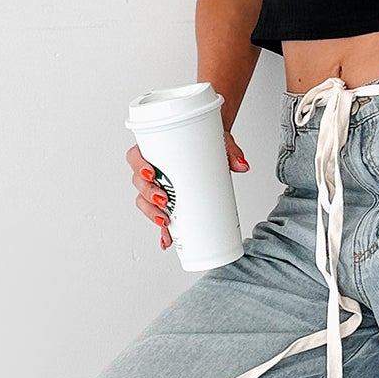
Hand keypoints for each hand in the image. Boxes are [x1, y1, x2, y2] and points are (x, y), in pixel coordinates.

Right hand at [126, 129, 248, 253]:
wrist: (212, 142)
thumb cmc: (206, 138)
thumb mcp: (218, 140)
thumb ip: (230, 151)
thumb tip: (242, 166)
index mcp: (154, 148)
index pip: (136, 156)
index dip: (139, 167)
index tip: (151, 174)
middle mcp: (151, 167)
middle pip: (139, 183)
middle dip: (148, 195)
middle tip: (164, 201)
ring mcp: (158, 184)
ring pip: (144, 201)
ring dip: (152, 213)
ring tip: (166, 221)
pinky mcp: (168, 199)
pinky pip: (159, 214)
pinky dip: (163, 229)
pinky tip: (167, 240)